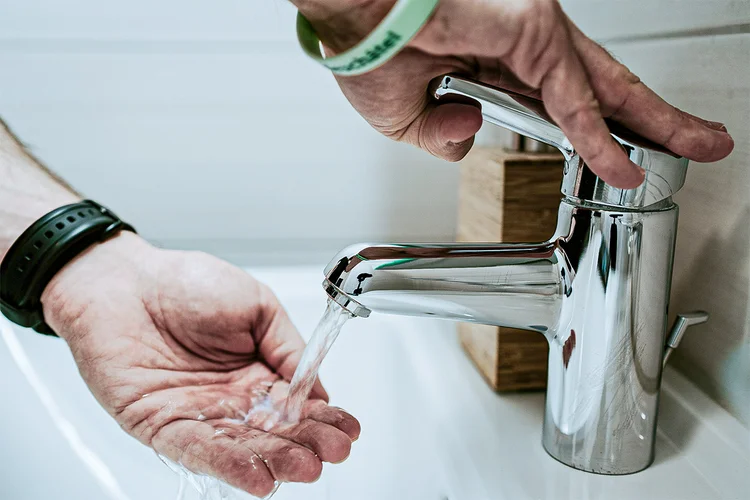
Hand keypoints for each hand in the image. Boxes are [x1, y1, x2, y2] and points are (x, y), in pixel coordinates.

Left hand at [41, 232, 359, 496]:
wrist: (125, 280)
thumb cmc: (187, 282)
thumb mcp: (257, 305)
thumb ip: (288, 347)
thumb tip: (318, 389)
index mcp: (257, 370)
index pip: (297, 404)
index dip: (323, 418)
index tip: (347, 430)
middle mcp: (231, 399)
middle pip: (275, 432)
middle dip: (306, 443)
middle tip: (332, 452)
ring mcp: (198, 415)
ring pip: (243, 447)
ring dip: (276, 460)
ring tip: (305, 468)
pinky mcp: (162, 427)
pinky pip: (200, 450)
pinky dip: (230, 465)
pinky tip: (259, 477)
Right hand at [300, 0, 733, 187]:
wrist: (351, 21)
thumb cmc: (369, 53)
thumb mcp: (408, 121)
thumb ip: (443, 136)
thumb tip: (468, 136)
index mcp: (494, 65)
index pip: (562, 102)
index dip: (594, 130)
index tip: (617, 156)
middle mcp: (523, 49)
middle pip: (603, 91)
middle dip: (651, 119)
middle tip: (695, 141)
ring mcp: (534, 38)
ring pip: (607, 90)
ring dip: (653, 123)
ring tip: (694, 147)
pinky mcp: (534, 33)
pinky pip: (574, 101)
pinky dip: (598, 138)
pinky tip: (621, 165)